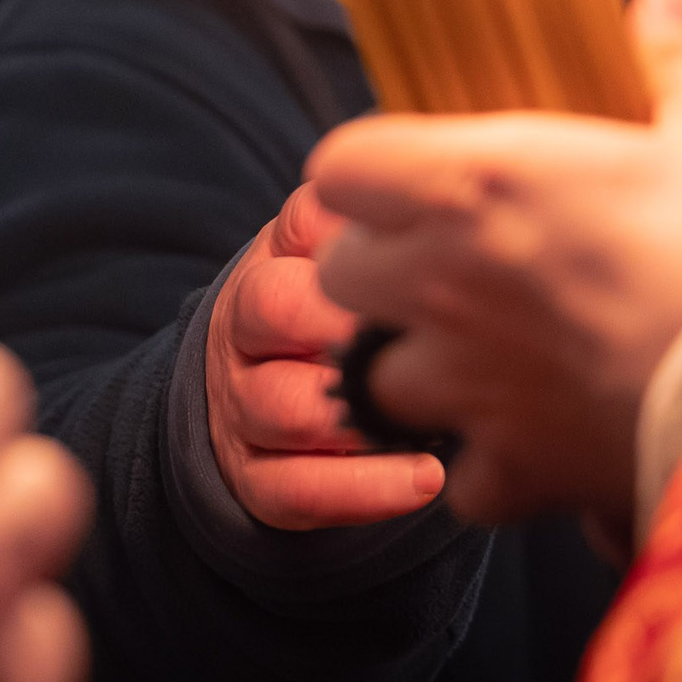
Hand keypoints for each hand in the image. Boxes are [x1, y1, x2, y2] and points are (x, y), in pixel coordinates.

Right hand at [204, 186, 444, 528]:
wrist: (261, 394)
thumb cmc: (326, 315)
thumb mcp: (323, 255)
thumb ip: (344, 221)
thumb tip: (379, 191)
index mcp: (262, 279)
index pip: (287, 258)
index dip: (342, 270)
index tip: (419, 277)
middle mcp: (240, 343)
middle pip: (270, 319)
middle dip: (344, 327)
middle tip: (426, 340)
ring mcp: (242, 415)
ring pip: (285, 411)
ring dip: (361, 416)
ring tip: (441, 421)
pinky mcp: (257, 482)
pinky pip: (297, 491)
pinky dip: (362, 490)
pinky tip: (425, 478)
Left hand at [310, 0, 681, 527]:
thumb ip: (672, 66)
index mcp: (473, 184)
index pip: (339, 166)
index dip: (368, 171)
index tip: (412, 176)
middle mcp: (443, 283)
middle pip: (342, 272)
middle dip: (381, 268)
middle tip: (452, 263)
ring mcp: (467, 383)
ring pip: (379, 376)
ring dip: (419, 368)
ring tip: (487, 354)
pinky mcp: (512, 467)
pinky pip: (462, 478)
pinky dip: (486, 466)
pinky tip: (533, 440)